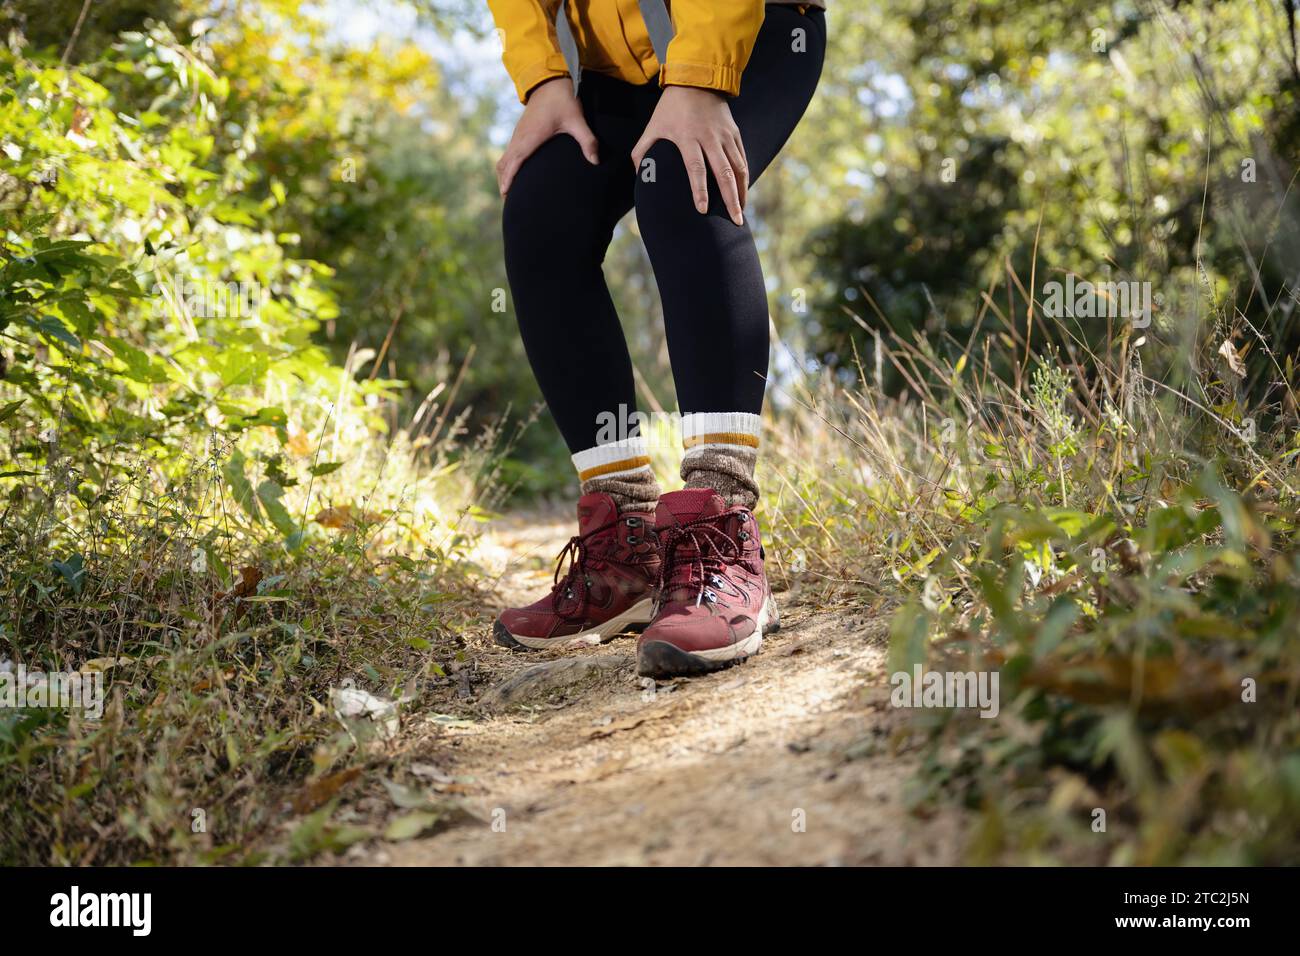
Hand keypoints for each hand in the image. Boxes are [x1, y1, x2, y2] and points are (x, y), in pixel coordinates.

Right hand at [496, 77, 598, 195]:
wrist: (551, 80)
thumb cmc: (564, 100)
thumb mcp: (577, 120)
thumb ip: (587, 140)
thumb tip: (596, 161)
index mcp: (530, 137)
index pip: (514, 162)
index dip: (508, 179)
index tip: (506, 194)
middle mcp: (520, 137)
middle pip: (504, 165)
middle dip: (504, 183)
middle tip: (507, 202)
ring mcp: (518, 135)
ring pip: (504, 160)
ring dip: (504, 176)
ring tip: (508, 193)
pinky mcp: (520, 133)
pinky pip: (508, 153)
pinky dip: (507, 167)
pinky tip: (514, 175)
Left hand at [631, 86, 747, 224]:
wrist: (696, 80)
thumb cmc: (670, 108)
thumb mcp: (652, 127)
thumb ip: (641, 153)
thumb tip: (640, 178)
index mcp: (688, 137)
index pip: (695, 168)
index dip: (699, 190)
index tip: (702, 210)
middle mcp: (710, 137)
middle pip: (723, 172)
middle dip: (730, 199)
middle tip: (735, 221)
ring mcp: (725, 135)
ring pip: (738, 168)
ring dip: (741, 192)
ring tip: (740, 213)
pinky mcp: (734, 133)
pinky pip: (742, 159)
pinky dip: (744, 178)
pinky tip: (742, 194)